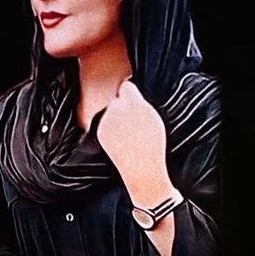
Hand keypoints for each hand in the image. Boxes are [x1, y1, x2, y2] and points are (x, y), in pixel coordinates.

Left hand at [94, 81, 175, 207]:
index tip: (130, 97)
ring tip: (127, 136)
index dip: (129, 93)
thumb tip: (129, 93)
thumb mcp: (153, 120)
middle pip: (117, 100)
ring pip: (110, 113)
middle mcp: (119, 109)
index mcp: (137, 105)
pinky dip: (110, 130)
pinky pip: (104, 125)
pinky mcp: (100, 131)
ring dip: (116, 120)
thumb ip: (140, 104)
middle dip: (123, 108)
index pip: (126, 87)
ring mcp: (107, 121)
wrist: (141, 168)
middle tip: (133, 124)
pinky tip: (120, 141)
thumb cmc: (151, 146)